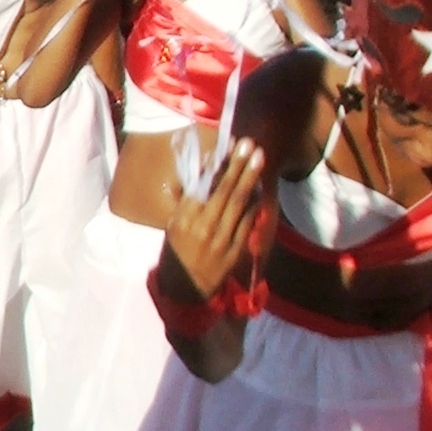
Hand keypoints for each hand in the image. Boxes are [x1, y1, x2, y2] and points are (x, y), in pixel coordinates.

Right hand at [161, 137, 264, 297]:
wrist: (187, 285)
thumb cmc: (177, 250)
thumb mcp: (172, 224)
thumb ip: (185, 200)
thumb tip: (196, 173)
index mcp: (184, 218)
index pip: (202, 186)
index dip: (217, 165)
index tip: (228, 147)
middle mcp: (203, 226)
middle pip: (224, 190)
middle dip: (238, 165)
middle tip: (249, 144)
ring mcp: (222, 237)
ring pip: (239, 203)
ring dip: (250, 178)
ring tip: (258, 158)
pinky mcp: (236, 248)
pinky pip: (248, 221)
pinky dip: (255, 203)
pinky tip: (259, 187)